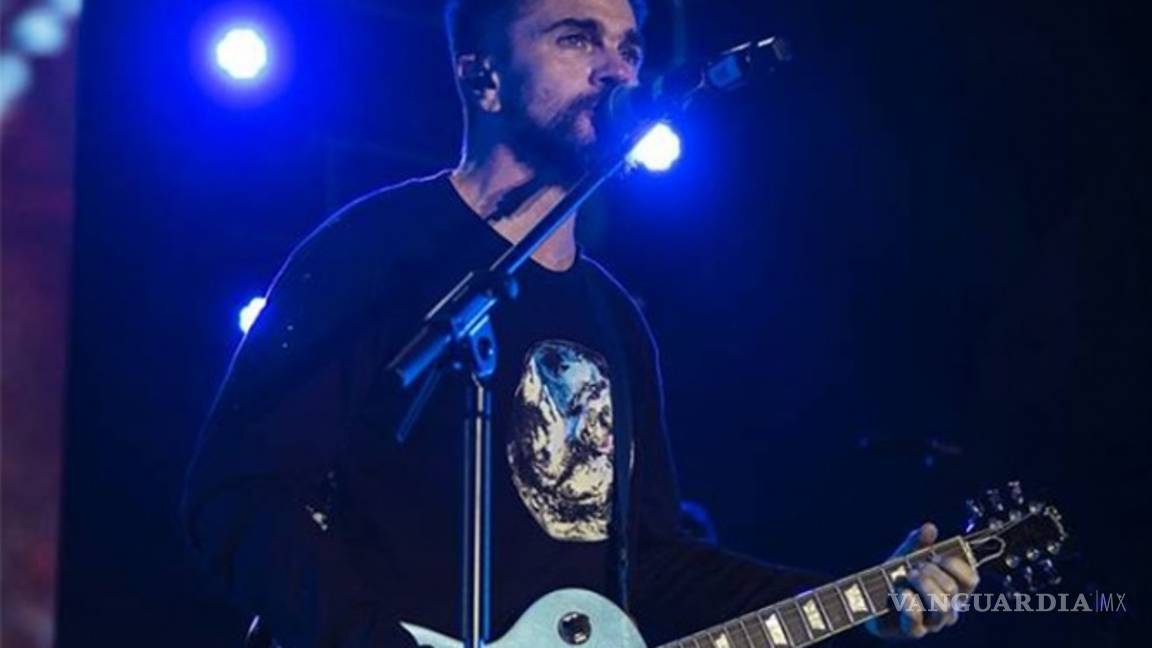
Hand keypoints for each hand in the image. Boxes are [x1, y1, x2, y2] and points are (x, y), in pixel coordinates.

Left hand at [866, 523, 978, 639]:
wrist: (869, 600)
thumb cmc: (895, 577)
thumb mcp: (905, 556)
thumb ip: (918, 542)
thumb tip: (929, 528)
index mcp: (953, 589)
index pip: (971, 579)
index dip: (955, 565)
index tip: (935, 556)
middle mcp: (948, 608)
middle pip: (952, 589)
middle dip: (930, 573)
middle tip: (913, 568)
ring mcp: (932, 622)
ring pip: (942, 607)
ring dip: (923, 587)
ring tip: (907, 577)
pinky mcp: (913, 631)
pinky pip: (918, 621)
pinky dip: (908, 603)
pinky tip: (900, 593)